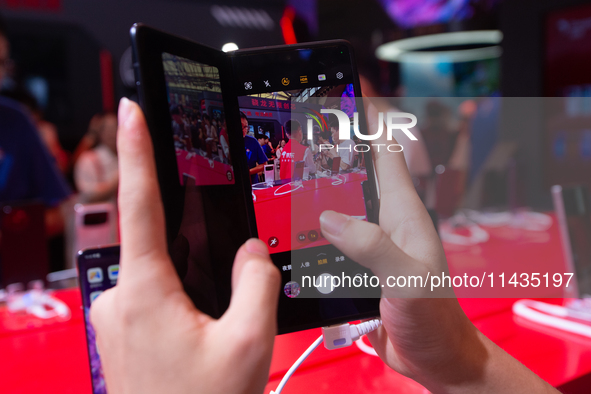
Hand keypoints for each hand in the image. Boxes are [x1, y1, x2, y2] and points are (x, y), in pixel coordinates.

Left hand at [90, 99, 279, 393]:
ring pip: (162, 275)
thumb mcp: (249, 343)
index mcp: (145, 292)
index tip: (130, 110)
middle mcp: (119, 300)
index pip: (139, 203)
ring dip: (193, 287)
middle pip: (162, 245)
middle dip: (197, 255)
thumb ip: (256, 282)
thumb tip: (249, 252)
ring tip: (216, 330)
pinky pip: (154, 297)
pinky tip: (202, 333)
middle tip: (222, 301)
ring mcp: (116, 319)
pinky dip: (181, 301)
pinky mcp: (121, 334)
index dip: (137, 150)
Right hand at [319, 101, 557, 392]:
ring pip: (340, 206)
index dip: (370, 122)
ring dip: (318, 192)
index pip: (387, 154)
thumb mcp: (407, 280)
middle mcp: (387, 223)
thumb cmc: (434, 318)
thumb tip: (330, 217)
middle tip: (302, 135)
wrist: (435, 356)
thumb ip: (372, 247)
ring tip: (288, 178)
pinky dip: (313, 230)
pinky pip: (332, 239)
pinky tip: (294, 231)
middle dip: (333, 152)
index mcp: (404, 215)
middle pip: (357, 175)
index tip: (348, 97)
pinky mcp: (360, 266)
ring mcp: (373, 244)